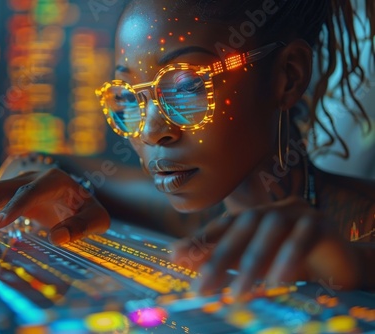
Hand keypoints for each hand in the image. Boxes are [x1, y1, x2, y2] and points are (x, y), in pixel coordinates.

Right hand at [0, 168, 109, 249]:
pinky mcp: (3, 193)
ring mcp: (13, 183)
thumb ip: (83, 226)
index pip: (30, 190)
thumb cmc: (85, 208)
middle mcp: (29, 177)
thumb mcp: (96, 217)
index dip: (14, 206)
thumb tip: (57, 238)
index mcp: (54, 180)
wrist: (74, 192)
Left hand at [171, 197, 358, 296]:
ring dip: (252, 262)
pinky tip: (277, 280)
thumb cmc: (292, 267)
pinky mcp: (321, 223)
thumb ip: (220, 260)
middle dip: (219, 256)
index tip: (176, 258)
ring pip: (270, 229)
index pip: (222, 226)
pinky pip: (303, 237)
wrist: (341, 269)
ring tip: (239, 293)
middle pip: (241, 226)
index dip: (200, 241)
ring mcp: (297, 212)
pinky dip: (288, 257)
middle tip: (203, 287)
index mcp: (253, 218)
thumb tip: (176, 257)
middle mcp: (271, 210)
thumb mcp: (253, 266)